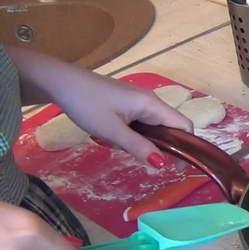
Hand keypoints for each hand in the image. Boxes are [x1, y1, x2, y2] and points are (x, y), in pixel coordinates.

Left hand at [55, 73, 193, 166]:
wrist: (60, 82)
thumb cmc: (87, 104)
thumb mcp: (112, 131)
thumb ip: (139, 147)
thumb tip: (164, 164)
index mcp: (152, 105)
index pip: (184, 125)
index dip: (187, 146)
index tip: (178, 167)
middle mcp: (151, 101)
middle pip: (171, 127)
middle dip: (164, 146)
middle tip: (148, 162)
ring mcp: (140, 101)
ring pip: (156, 127)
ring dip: (147, 141)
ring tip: (124, 147)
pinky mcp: (129, 103)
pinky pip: (143, 123)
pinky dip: (137, 134)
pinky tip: (118, 139)